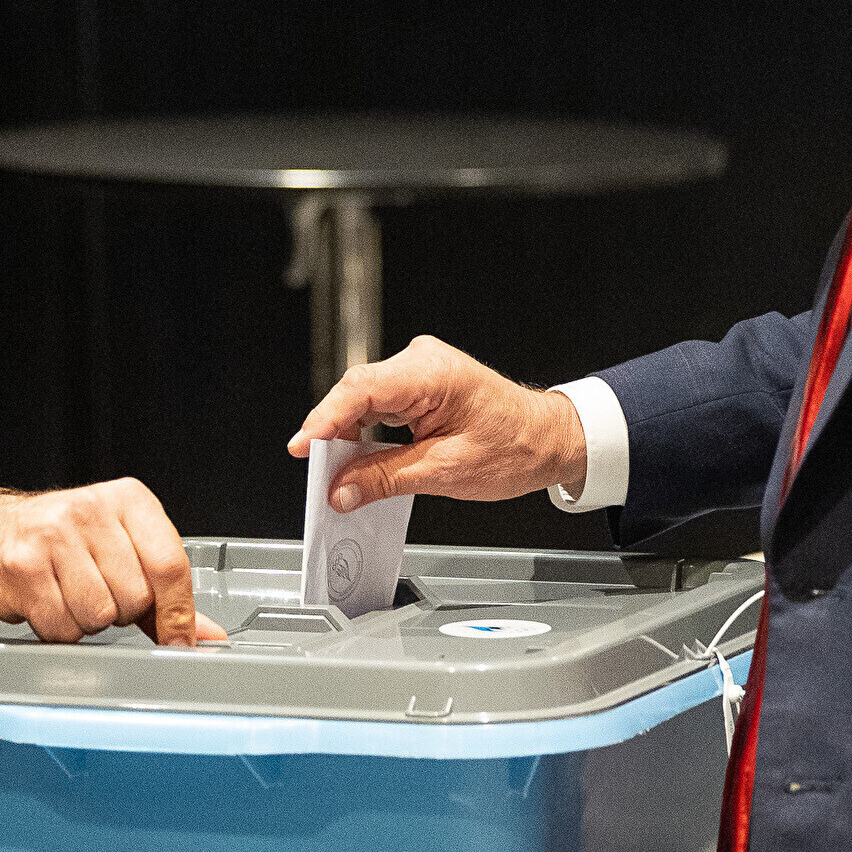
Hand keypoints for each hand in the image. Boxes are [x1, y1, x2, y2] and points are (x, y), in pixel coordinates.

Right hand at [0, 481, 227, 645]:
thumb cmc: (58, 539)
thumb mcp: (119, 549)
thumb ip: (165, 594)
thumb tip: (206, 635)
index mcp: (128, 499)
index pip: (171, 565)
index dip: (178, 614)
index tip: (179, 642)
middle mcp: (91, 510)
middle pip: (135, 598)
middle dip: (120, 611)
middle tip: (96, 591)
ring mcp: (53, 536)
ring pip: (99, 616)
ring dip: (86, 621)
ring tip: (69, 594)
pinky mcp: (22, 568)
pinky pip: (61, 628)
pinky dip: (57, 630)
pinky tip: (46, 602)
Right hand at [283, 335, 587, 510]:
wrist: (548, 440)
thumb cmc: (515, 448)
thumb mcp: (444, 472)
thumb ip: (385, 479)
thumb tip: (341, 489)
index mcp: (432, 374)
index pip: (361, 389)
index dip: (325, 420)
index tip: (303, 448)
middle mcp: (423, 362)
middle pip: (357, 392)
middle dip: (333, 434)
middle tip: (316, 473)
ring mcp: (421, 370)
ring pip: (364, 400)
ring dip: (347, 436)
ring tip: (334, 472)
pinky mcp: (420, 384)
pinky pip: (380, 405)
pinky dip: (364, 432)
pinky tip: (356, 459)